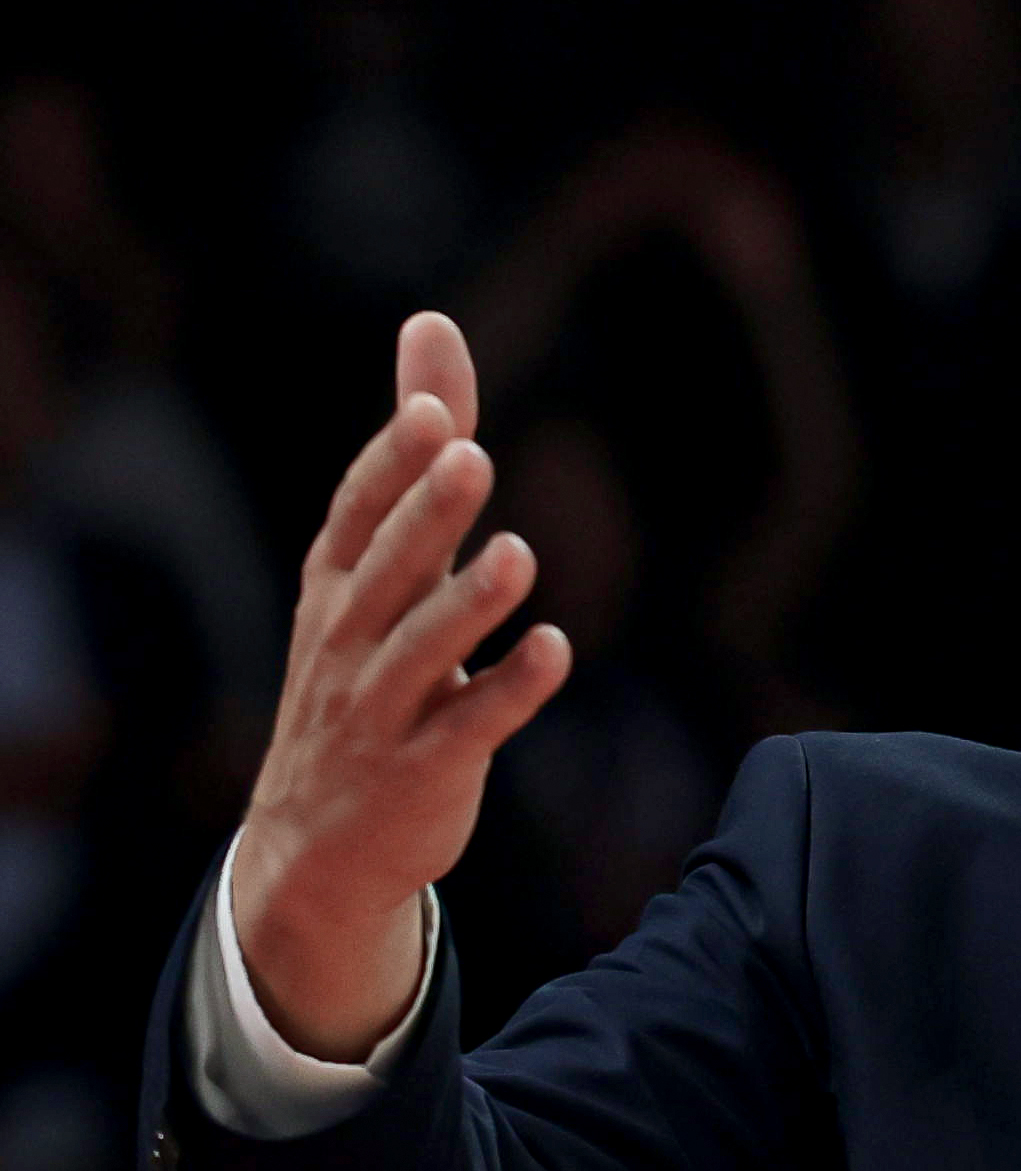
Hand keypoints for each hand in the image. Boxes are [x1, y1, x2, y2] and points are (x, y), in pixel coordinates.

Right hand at [233, 313, 573, 1058]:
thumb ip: (415, 454)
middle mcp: (349, 644)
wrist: (316, 844)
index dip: (389, 469)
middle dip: (425, 515)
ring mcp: (381, 711)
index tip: (430, 414)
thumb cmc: (363, 678)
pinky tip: (554, 652)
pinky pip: (467, 727)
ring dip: (469, 603)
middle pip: (386, 571)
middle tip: (468, 453)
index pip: (355, 518)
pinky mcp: (423, 771)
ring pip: (423, 651)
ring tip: (519, 554)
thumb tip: (430, 327)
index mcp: (337, 590)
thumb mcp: (380, 567)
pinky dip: (509, 691)